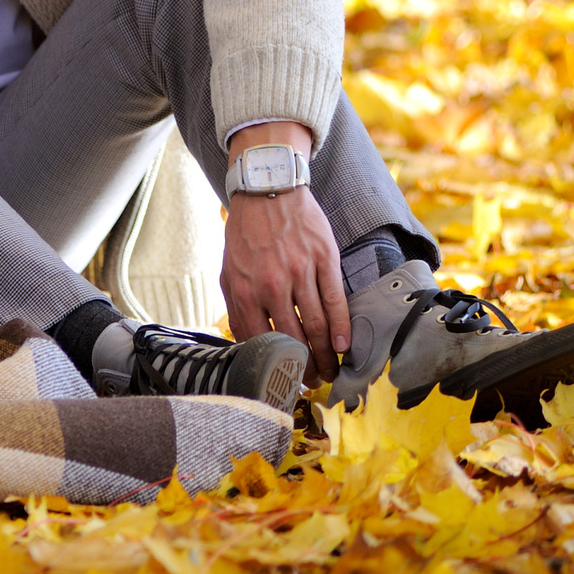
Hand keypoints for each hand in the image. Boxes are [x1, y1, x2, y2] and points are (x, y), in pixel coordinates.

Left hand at [221, 184, 348, 379]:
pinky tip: (343, 346)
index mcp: (243, 289)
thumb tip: (246, 343)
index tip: (284, 380)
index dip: (274, 365)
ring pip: (316, 325)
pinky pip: (335, 300)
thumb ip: (236, 305)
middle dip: (305, 368)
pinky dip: (341, 327)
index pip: (259, 340)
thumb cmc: (246, 235)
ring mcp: (299, 271)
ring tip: (331, 372)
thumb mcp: (229, 270)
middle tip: (314, 383)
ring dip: (325, 355)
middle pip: (293, 338)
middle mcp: (271, 283)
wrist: (267, 190)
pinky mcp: (323, 259)